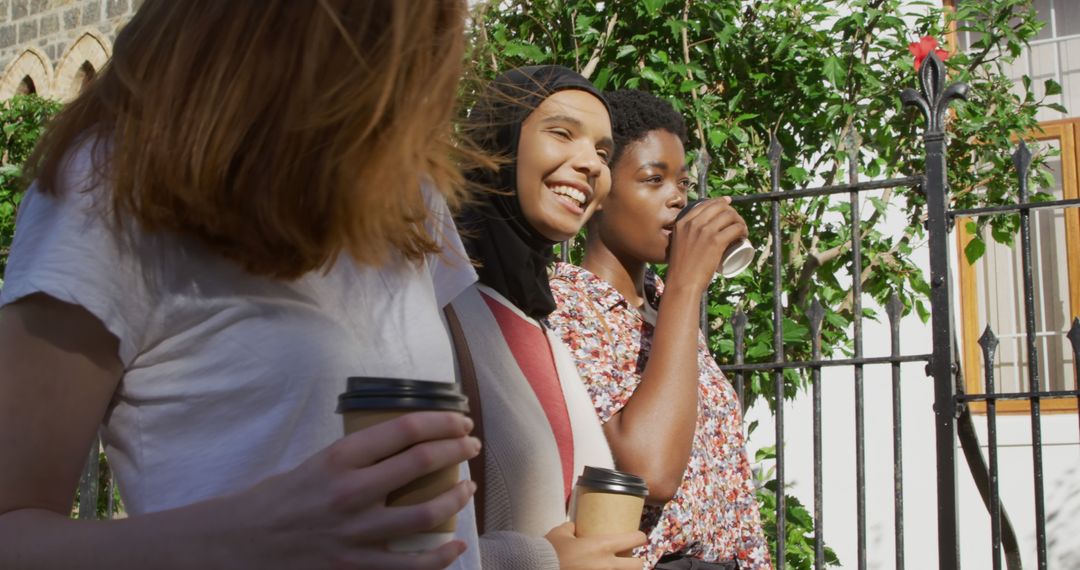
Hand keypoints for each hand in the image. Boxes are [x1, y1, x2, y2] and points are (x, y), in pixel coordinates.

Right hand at [214, 411, 480, 568]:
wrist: (238, 544)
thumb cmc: (277, 500)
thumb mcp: (316, 463)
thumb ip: (358, 457)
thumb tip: (407, 446)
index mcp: (338, 458)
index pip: (404, 429)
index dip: (442, 421)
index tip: (460, 421)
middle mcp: (350, 492)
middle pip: (422, 463)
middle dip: (457, 450)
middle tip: (472, 445)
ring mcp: (355, 533)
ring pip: (426, 513)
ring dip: (456, 497)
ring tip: (468, 488)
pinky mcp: (355, 567)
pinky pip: (412, 565)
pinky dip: (441, 555)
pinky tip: (455, 543)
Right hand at [544, 521, 647, 569]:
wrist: (540, 569)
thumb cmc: (551, 551)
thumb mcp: (561, 533)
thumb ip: (571, 528)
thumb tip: (574, 527)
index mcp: (603, 546)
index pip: (635, 539)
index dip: (640, 537)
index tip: (639, 538)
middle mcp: (608, 565)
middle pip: (638, 565)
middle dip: (637, 562)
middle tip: (630, 559)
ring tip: (617, 568)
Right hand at [667, 197, 748, 292]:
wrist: (682, 283)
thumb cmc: (680, 269)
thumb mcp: (678, 245)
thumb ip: (683, 237)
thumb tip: (693, 236)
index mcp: (682, 222)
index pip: (705, 204)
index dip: (720, 202)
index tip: (728, 204)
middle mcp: (693, 223)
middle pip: (719, 207)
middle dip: (732, 211)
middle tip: (736, 222)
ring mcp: (704, 231)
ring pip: (730, 216)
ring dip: (740, 221)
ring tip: (742, 231)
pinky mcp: (716, 241)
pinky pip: (735, 228)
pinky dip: (743, 230)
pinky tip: (744, 235)